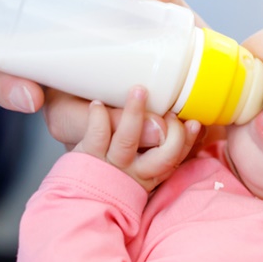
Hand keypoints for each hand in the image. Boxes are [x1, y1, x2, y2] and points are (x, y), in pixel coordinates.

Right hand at [0, 0, 203, 149]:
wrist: (230, 95)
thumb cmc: (189, 55)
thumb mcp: (174, 22)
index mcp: (75, 66)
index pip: (17, 75)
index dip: (8, 86)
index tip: (30, 96)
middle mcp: (83, 103)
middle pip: (57, 118)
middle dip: (83, 122)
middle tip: (114, 113)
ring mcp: (107, 136)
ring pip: (94, 146)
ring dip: (124, 138)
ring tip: (162, 127)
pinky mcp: (135, 161)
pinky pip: (132, 167)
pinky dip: (156, 154)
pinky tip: (176, 138)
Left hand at [74, 87, 201, 191]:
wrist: (68, 148)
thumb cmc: (106, 144)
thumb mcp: (137, 144)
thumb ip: (158, 132)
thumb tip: (182, 121)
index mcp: (151, 170)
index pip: (177, 158)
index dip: (189, 141)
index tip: (194, 122)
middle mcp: (135, 171)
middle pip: (164, 158)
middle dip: (174, 133)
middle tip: (170, 110)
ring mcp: (111, 165)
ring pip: (127, 142)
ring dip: (134, 114)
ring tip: (139, 90)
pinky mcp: (88, 155)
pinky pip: (97, 136)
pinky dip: (98, 117)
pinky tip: (97, 104)